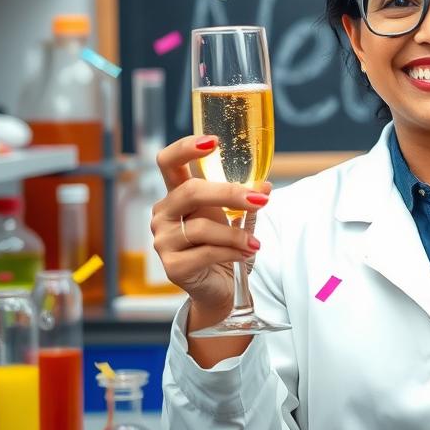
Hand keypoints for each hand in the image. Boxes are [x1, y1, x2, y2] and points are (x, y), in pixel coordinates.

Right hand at [152, 135, 271, 312]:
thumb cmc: (224, 247)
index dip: (185, 148)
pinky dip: (232, 252)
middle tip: (259, 201)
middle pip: (190, 191)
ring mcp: (163, 241)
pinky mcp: (172, 266)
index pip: (168, 162)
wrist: (220, 287)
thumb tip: (265, 186)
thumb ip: (247, 200)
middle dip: (229, 194)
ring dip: (236, 234)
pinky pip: (206, 253)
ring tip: (255, 243)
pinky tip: (246, 253)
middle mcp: (163, 214)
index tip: (213, 141)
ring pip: (201, 228)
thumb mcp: (239, 218)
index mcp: (177, 195)